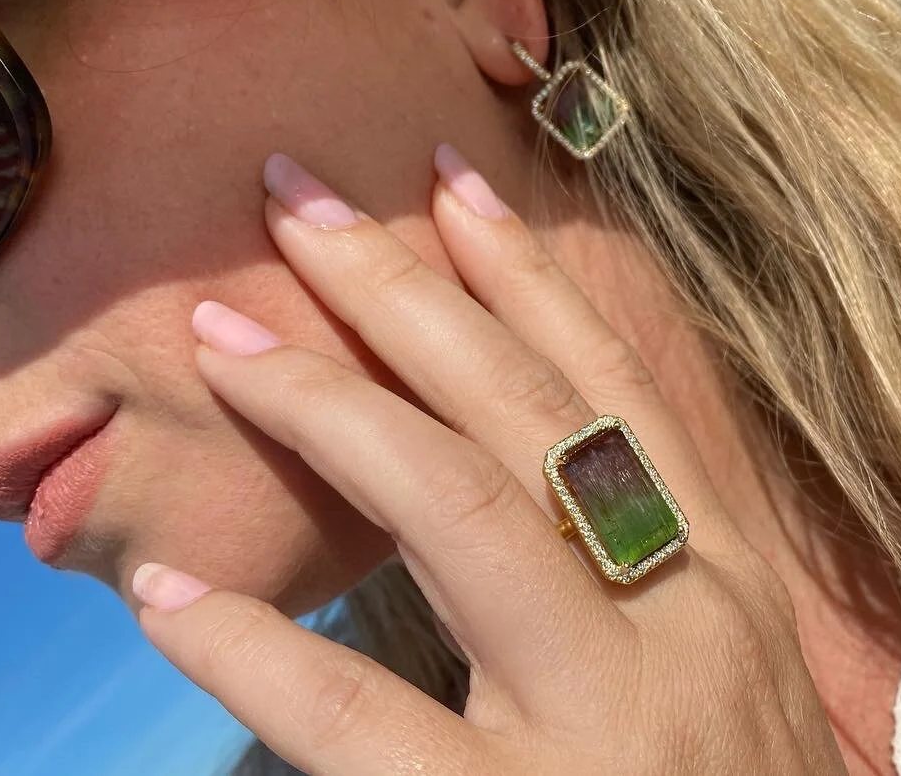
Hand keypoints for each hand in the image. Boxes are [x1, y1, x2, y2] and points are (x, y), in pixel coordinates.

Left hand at [130, 145, 847, 774]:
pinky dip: (263, 655)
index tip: (446, 180)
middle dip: (407, 290)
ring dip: (332, 410)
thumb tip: (528, 453)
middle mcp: (685, 615)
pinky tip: (173, 602)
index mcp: (728, 572)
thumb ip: (646, 557)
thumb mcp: (725, 657)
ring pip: (466, 514)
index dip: (529, 275)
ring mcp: (610, 718)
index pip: (618, 388)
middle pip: (529, 414)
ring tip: (223, 340)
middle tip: (295, 196)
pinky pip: (371, 724)